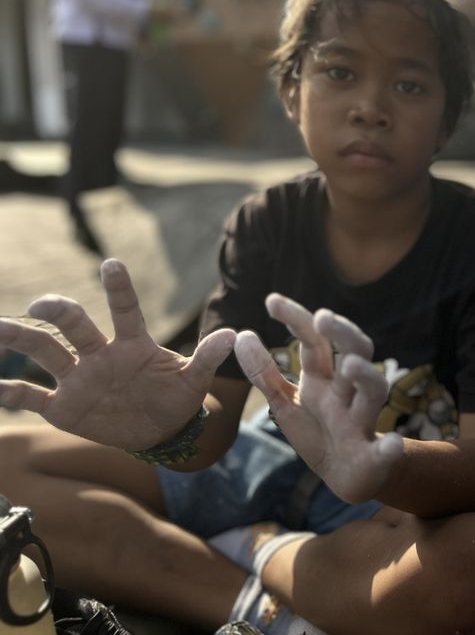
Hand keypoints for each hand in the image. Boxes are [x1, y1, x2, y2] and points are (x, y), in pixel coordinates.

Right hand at [0, 259, 234, 449]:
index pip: (125, 310)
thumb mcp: (195, 380)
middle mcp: (100, 354)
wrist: (161, 431)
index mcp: (133, 344)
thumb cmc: (177, 397)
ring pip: (44, 352)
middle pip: (74, 326)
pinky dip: (11, 393)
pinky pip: (32, 398)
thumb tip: (234, 335)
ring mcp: (78, 378)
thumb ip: (208, 358)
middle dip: (59, 312)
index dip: (118, 288)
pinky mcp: (63, 406)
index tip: (112, 263)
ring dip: (20, 339)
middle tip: (43, 306)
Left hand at [234, 294, 402, 503]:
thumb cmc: (318, 432)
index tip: (271, 301)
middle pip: (356, 353)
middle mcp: (347, 393)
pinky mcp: (374, 456)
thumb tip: (241, 335)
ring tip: (352, 366)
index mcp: (324, 379)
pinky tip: (391, 445)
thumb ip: (265, 373)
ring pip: (374, 392)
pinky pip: (387, 450)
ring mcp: (362, 421)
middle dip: (344, 334)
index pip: (315, 341)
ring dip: (367, 377)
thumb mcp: (285, 402)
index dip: (297, 320)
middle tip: (324, 318)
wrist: (345, 476)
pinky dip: (391, 448)